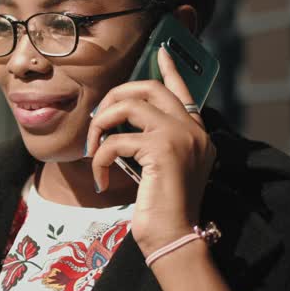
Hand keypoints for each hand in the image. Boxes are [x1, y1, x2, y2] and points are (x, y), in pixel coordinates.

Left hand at [86, 44, 216, 253]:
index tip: (161, 52)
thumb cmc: (162, 210)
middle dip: (115, 97)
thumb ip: (152, 142)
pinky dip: (100, 158)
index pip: (183, 92)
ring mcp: (181, 136)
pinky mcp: (163, 148)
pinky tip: (101, 180)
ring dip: (100, 125)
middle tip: (98, 120)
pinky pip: (116, 140)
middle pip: (149, 88)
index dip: (170, 70)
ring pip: (128, 105)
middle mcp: (193, 130)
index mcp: (197, 134)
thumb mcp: (160, 169)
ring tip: (92, 149)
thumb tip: (123, 122)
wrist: (174, 238)